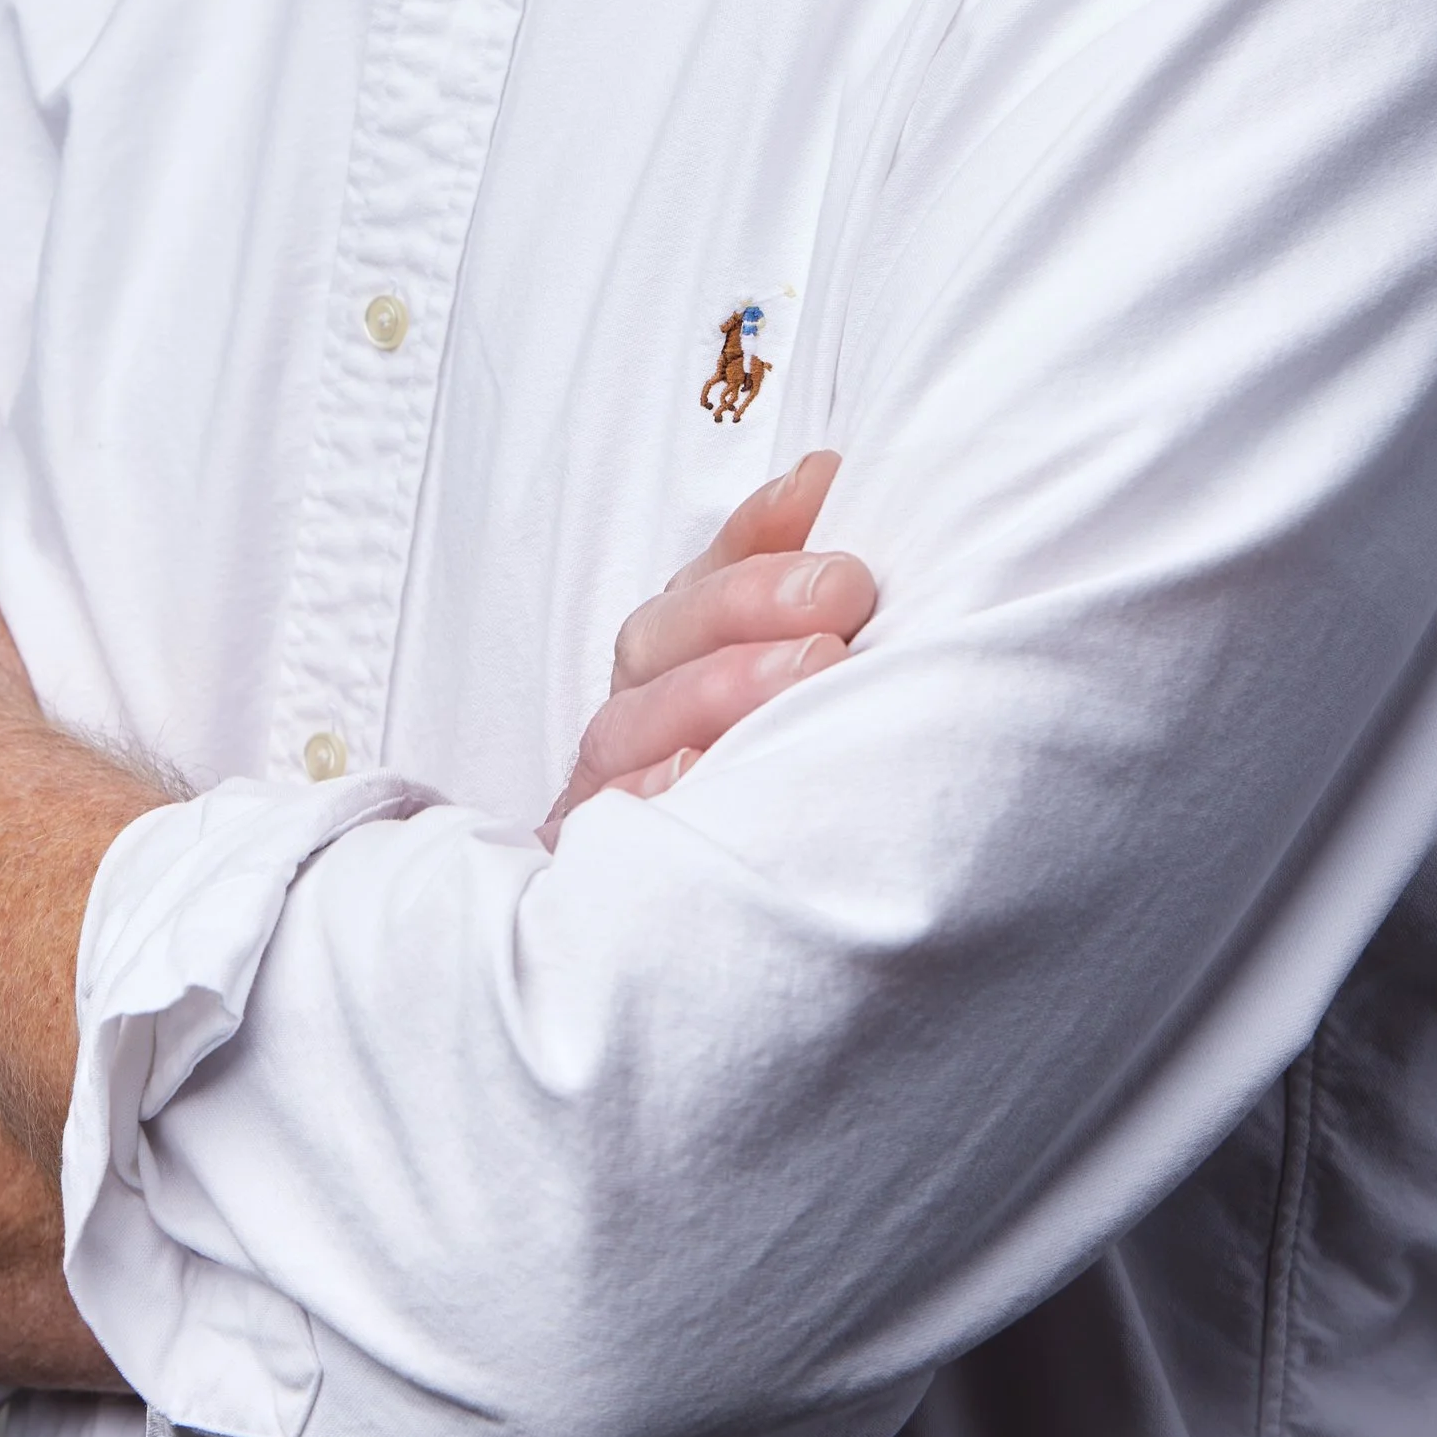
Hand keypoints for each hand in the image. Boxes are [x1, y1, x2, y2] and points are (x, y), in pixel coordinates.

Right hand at [542, 451, 875, 846]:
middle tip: (846, 591)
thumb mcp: (799, 683)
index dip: (761, 527)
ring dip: (719, 689)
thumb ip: (799, 589)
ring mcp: (607, 787)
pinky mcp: (590, 866)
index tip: (825, 487)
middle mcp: (635, 710)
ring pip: (632, 723)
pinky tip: (700, 772)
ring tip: (811, 670)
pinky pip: (609, 824)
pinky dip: (651, 794)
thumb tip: (827, 475)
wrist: (707, 961)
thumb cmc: (770, 785)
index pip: (704, 575)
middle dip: (753, 602)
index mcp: (675, 657)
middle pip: (664, 636)